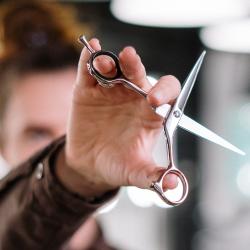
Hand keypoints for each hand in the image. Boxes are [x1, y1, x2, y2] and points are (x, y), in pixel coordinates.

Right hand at [58, 38, 180, 196]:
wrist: (90, 165)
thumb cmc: (117, 165)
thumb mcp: (135, 172)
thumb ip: (153, 176)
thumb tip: (174, 186)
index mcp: (149, 113)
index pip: (165, 94)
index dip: (163, 92)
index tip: (153, 101)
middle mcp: (132, 97)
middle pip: (138, 74)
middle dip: (134, 65)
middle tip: (129, 58)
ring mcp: (109, 92)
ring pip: (114, 69)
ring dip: (110, 62)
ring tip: (104, 63)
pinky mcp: (87, 91)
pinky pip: (89, 71)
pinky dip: (89, 59)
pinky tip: (90, 49)